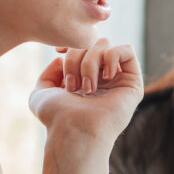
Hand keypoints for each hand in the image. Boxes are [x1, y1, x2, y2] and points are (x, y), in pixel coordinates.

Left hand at [28, 39, 143, 146]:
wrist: (72, 131)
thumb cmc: (56, 117)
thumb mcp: (41, 93)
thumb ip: (48, 74)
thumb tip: (62, 58)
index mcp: (83, 79)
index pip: (81, 47)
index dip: (70, 44)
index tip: (58, 52)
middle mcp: (101, 78)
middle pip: (91, 42)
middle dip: (75, 58)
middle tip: (71, 85)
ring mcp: (117, 80)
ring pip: (106, 45)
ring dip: (90, 62)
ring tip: (86, 88)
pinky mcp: (133, 83)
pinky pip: (127, 51)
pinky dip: (112, 56)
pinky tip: (105, 77)